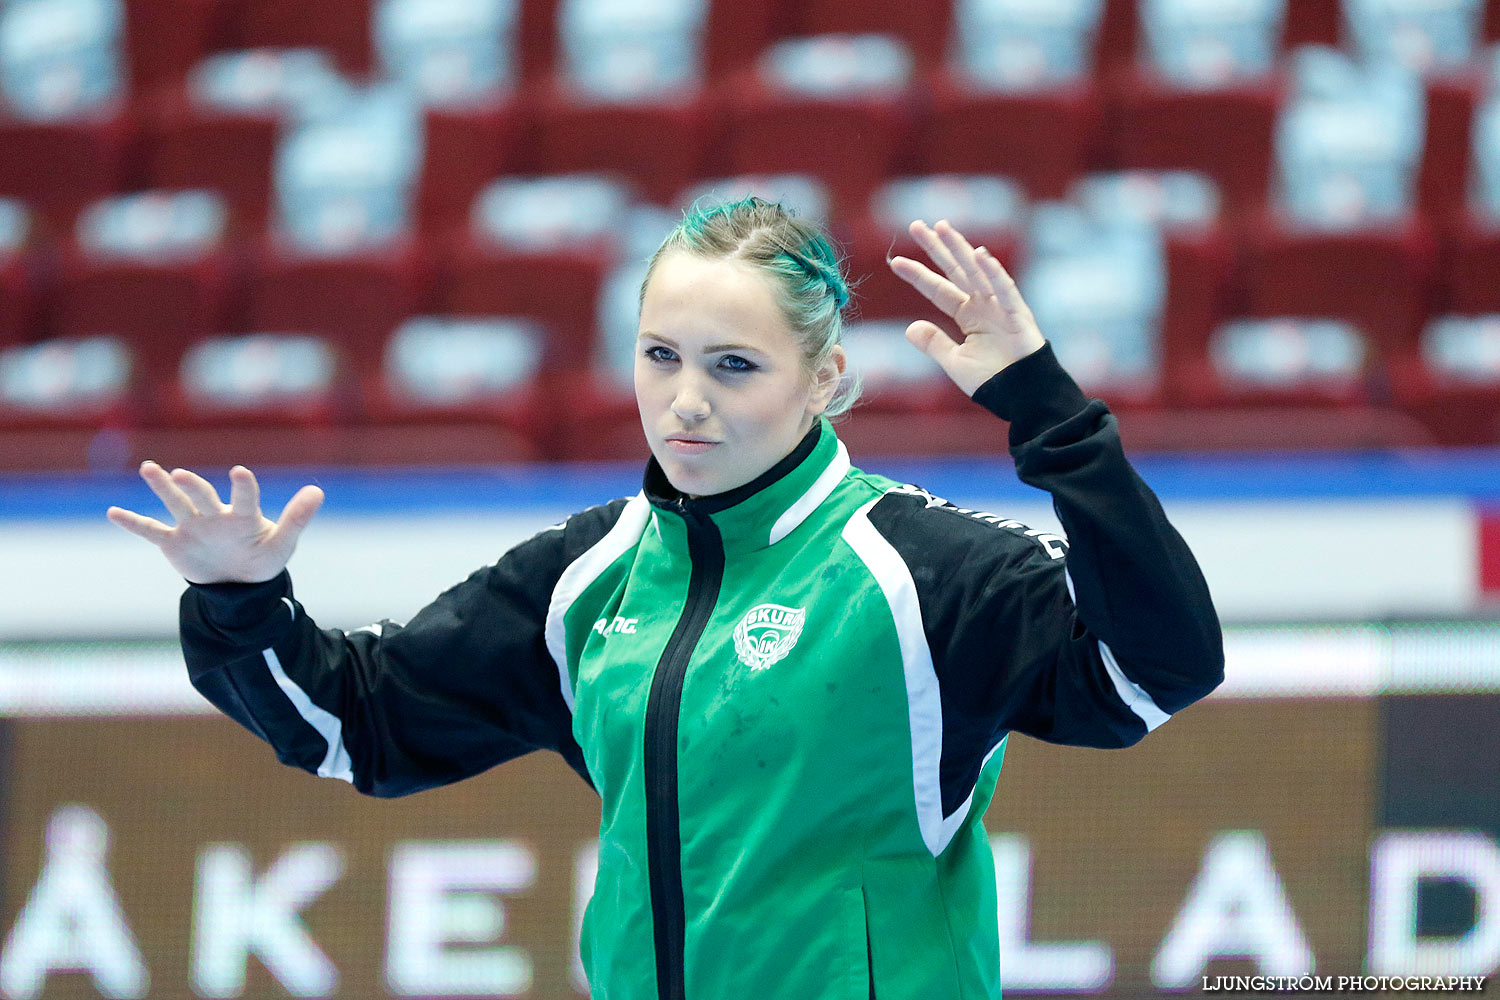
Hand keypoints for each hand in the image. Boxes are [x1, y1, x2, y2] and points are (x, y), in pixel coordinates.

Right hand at [106, 462, 324, 584]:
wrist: (239, 583)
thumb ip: (297, 518)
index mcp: (243, 516)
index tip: (239, 474)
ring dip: (162, 488)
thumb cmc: (263, 558)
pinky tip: (113, 512)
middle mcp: (215, 515)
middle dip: (192, 486)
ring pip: (175, 503)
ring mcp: (193, 526)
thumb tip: (318, 491)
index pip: (244, 497)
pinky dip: (133, 523)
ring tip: (149, 468)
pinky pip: (151, 531)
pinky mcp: (175, 542)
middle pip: (202, 496)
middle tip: (181, 475)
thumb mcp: (283, 543)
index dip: (243, 487)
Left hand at [888, 218, 1046, 395]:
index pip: (938, 289)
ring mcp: (1000, 305)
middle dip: (937, 248)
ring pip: (976, 271)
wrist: (1021, 395)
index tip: (895, 261)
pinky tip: (979, 254)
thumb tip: (909, 328)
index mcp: (968, 315)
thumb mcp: (954, 361)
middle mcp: (983, 304)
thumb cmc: (992, 380)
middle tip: (916, 225)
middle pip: (955, 270)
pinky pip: (1004, 288)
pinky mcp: (1017, 312)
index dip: (917, 275)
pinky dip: (993, 272)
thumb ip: (933, 343)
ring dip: (959, 248)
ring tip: (942, 227)